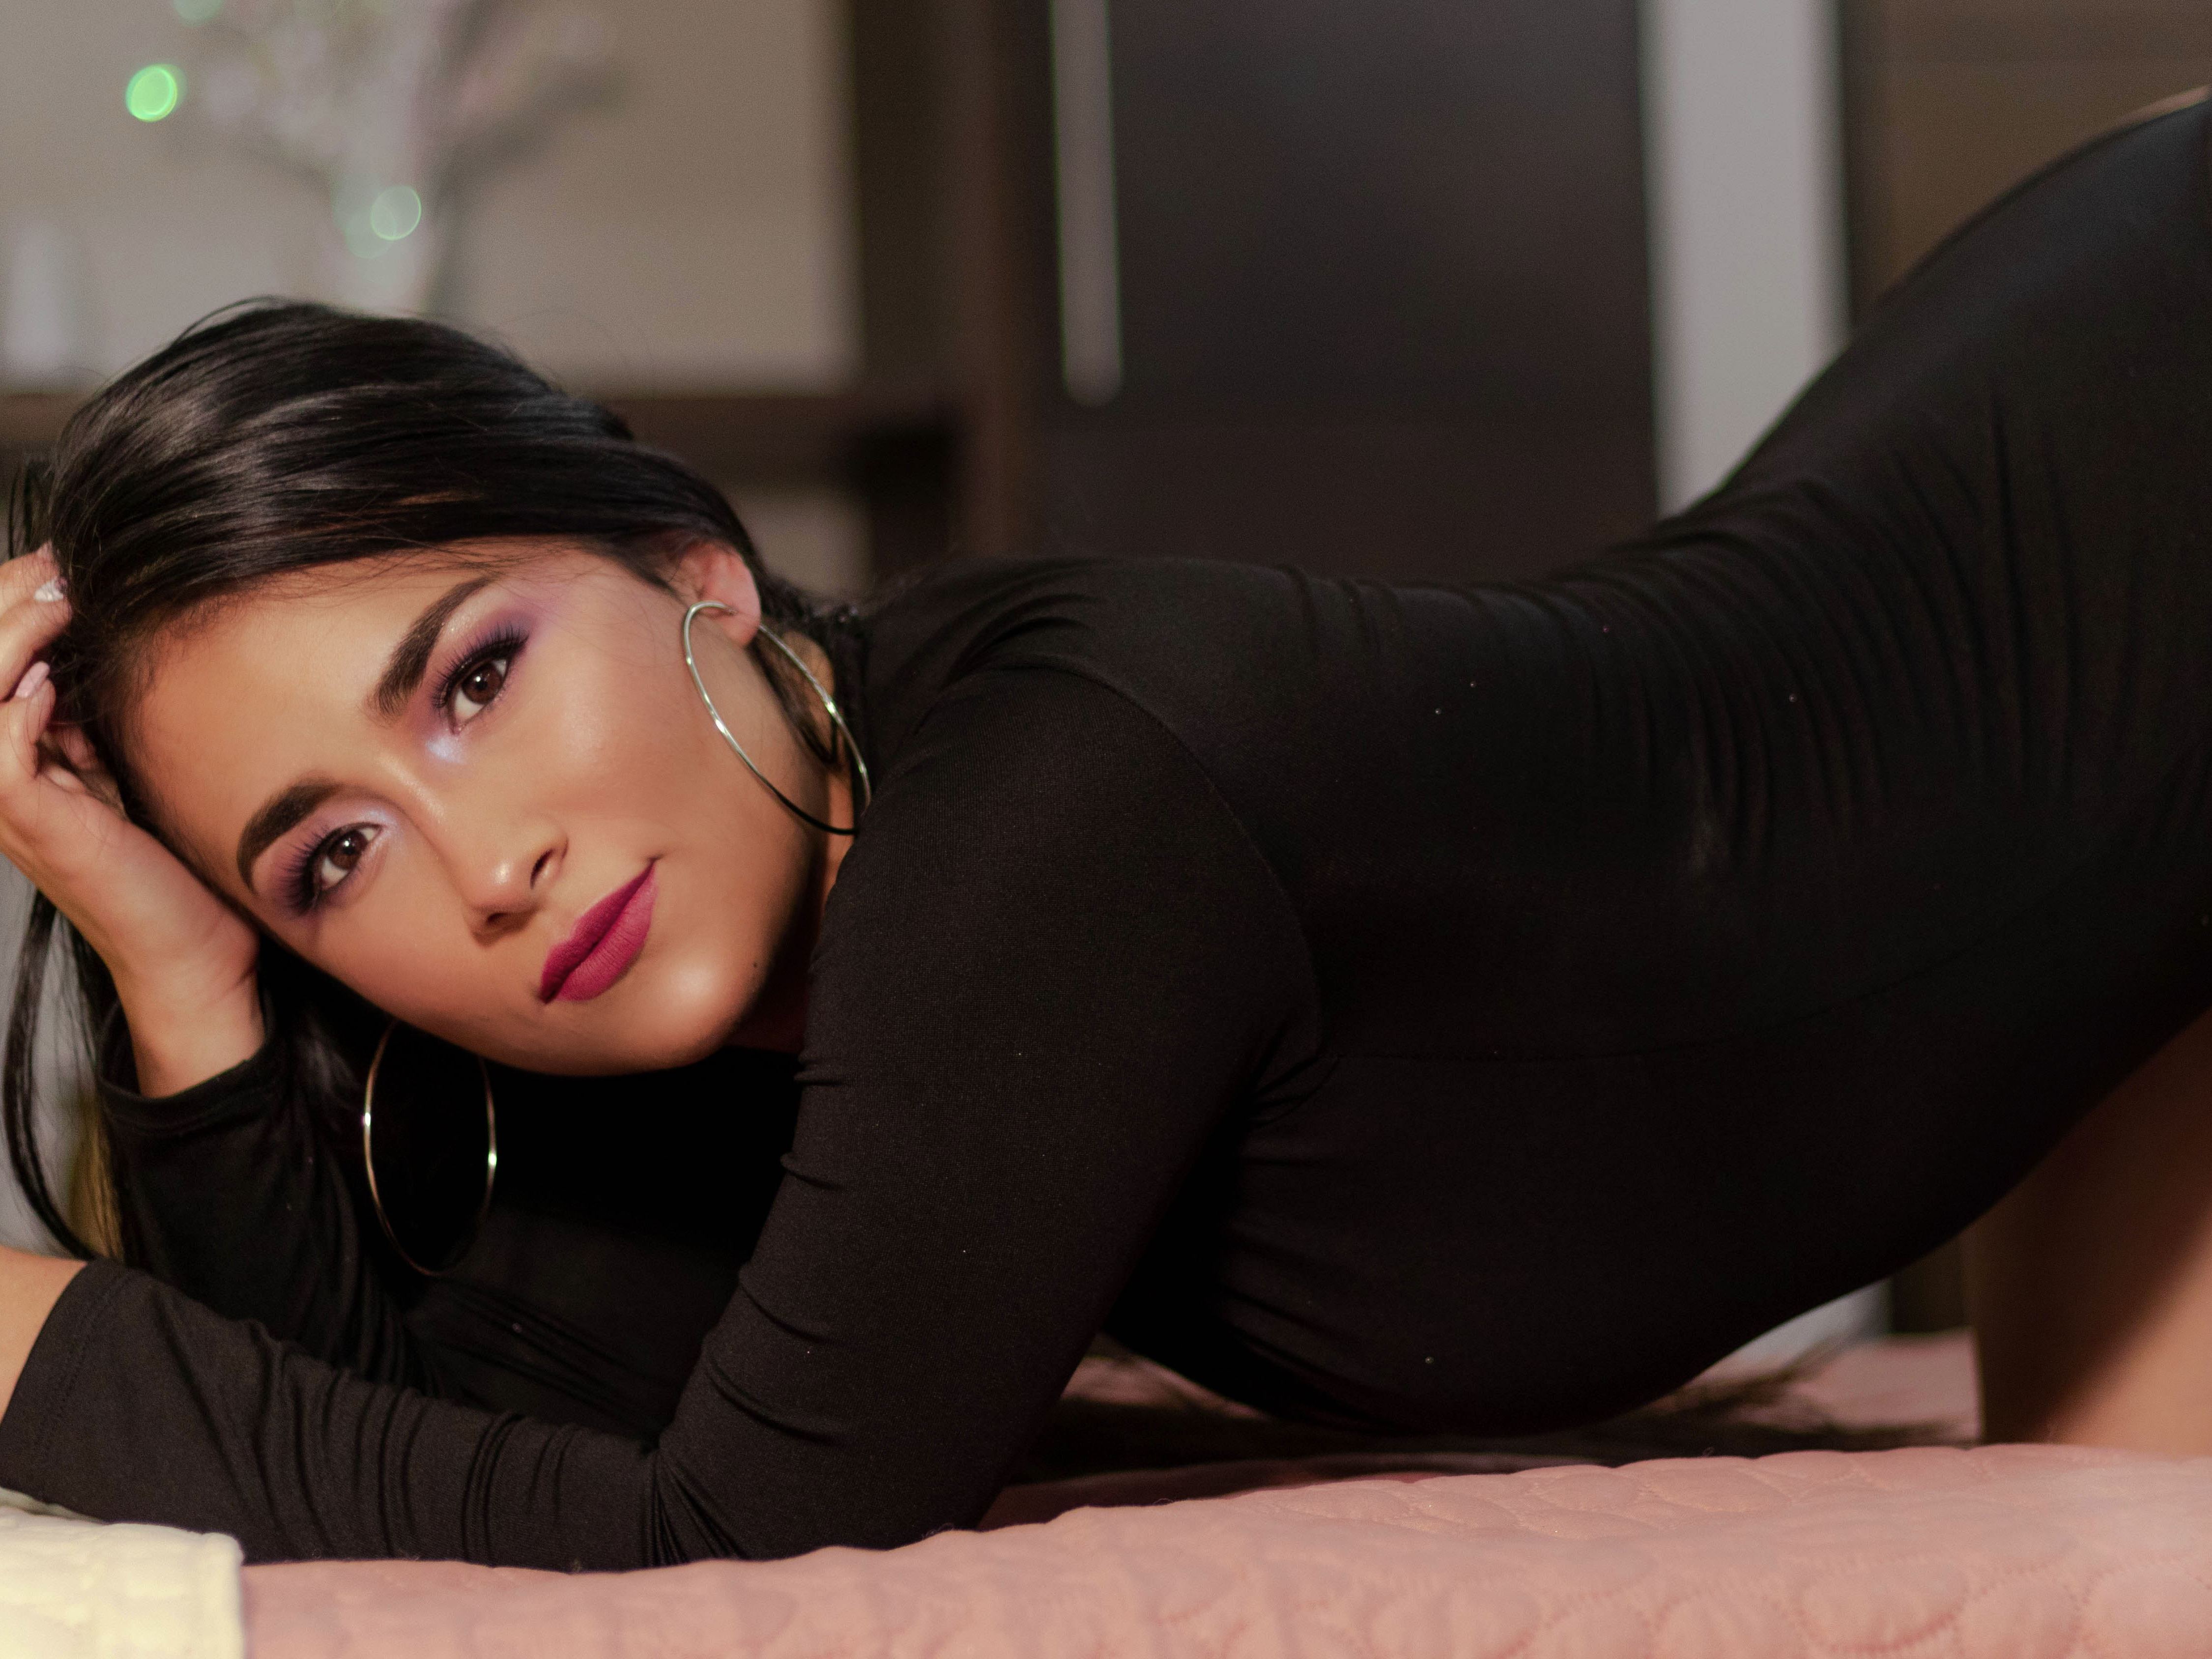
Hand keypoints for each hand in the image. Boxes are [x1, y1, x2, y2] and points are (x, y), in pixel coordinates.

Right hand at [0, 551, 262, 1093]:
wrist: (194, 948)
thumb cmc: (174, 862)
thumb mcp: (131, 766)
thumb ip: (103, 716)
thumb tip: (107, 641)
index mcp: (16, 757)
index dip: (9, 604)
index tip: (60, 563)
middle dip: (2, 606)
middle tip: (57, 569)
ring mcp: (8, 806)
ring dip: (8, 642)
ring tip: (57, 604)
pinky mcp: (36, 828)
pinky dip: (17, 714)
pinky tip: (52, 688)